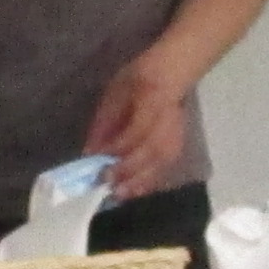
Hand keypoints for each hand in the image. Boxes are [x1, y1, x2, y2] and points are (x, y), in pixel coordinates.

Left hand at [83, 55, 195, 202]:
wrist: (170, 73)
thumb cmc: (137, 79)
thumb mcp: (115, 93)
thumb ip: (104, 123)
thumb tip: (90, 153)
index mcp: (153, 99)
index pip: (139, 129)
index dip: (120, 147)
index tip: (101, 162)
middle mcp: (169, 120)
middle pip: (153, 151)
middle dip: (129, 170)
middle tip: (108, 184)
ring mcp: (177, 134)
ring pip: (161, 163)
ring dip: (140, 181)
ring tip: (119, 194)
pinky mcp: (178, 145)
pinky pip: (164, 168)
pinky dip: (148, 181)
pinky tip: (133, 191)